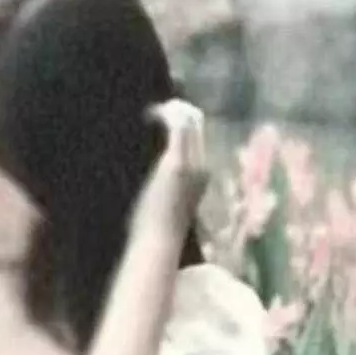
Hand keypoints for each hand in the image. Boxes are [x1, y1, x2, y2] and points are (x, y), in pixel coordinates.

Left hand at [130, 99, 209, 239]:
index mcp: (203, 175)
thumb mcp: (166, 206)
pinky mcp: (177, 162)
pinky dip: (165, 114)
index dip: (186, 126)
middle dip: (178, 114)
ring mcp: (193, 163)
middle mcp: (204, 166)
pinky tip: (151, 114)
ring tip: (152, 113)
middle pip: (199, 126)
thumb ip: (167, 189)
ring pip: (191, 121)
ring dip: (171, 111)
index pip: (201, 140)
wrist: (158, 243)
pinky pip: (179, 126)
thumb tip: (156, 186)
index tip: (164, 123)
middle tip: (156, 112)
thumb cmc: (158, 233)